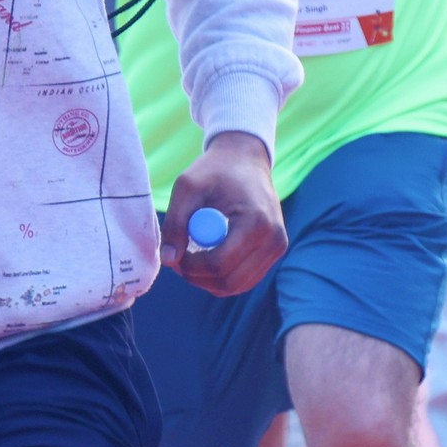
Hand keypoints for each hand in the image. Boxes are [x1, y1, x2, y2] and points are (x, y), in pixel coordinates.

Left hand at [160, 131, 284, 295]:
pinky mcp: (275, 252)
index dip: (191, 266)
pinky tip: (210, 255)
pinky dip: (223, 276)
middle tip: (180, 262)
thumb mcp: (187, 187)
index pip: (219, 263)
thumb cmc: (215, 170)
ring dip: (209, 280)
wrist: (245, 160)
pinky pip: (245, 279)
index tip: (175, 254)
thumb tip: (168, 260)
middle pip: (229, 282)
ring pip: (237, 286)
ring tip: (193, 256)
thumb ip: (175, 224)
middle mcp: (274, 238)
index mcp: (256, 221)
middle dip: (198, 277)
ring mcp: (277, 247)